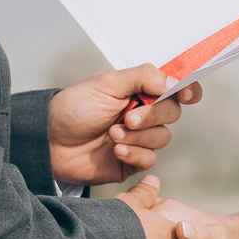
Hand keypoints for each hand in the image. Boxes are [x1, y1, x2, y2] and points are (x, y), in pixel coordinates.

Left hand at [48, 67, 202, 185]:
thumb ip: (143, 77)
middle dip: (153, 116)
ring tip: (112, 134)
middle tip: (128, 118)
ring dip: (138, 137)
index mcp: (139, 90)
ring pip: (162, 138)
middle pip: (172, 113)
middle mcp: (143, 113)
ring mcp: (139, 138)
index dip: (187, 90)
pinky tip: (115, 150)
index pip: (175, 88)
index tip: (186, 95)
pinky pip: (149, 159)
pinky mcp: (132, 161)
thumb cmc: (75, 108)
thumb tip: (173, 83)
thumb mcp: (107, 83)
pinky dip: (134, 153)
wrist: (51, 141)